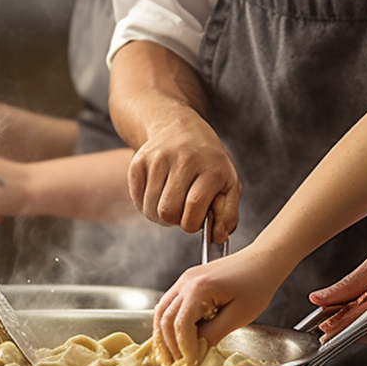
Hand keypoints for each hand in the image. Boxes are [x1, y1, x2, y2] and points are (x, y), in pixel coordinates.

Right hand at [126, 109, 241, 238]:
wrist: (179, 128)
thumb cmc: (208, 164)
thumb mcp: (228, 184)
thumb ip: (228, 215)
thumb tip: (218, 237)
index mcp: (211, 167)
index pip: (194, 206)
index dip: (193, 223)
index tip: (197, 218)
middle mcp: (184, 159)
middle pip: (168, 212)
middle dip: (176, 220)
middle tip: (183, 209)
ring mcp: (158, 159)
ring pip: (150, 209)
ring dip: (160, 214)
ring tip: (172, 200)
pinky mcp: (139, 162)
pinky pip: (137, 200)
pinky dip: (147, 204)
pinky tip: (160, 192)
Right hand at [153, 246, 286, 365]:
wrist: (264, 260)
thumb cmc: (257, 283)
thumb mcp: (238, 316)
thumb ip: (213, 334)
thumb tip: (196, 351)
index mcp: (199, 289)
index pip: (181, 325)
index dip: (183, 348)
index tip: (190, 363)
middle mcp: (187, 281)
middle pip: (165, 319)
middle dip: (168, 345)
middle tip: (175, 365)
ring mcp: (186, 279)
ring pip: (162, 310)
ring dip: (163, 334)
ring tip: (171, 355)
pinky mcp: (189, 280)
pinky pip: (170, 303)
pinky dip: (169, 322)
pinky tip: (176, 336)